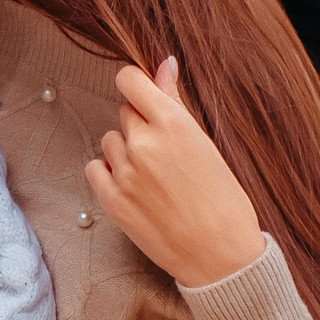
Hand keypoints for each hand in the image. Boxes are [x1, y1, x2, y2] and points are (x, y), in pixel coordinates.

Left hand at [84, 57, 267, 287]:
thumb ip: (175, 102)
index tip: (143, 94)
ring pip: (111, 141)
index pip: (130, 80)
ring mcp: (124, 172)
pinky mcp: (111, 199)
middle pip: (124, 113)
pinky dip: (109, 173)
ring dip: (126, 150)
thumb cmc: (223, 198)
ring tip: (154, 175)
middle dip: (140, 125)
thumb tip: (163, 64)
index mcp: (172, 124)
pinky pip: (95, 168)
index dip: (135, 85)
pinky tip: (133, 186)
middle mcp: (143, 143)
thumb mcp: (205, 143)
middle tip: (165, 152)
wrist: (220, 255)